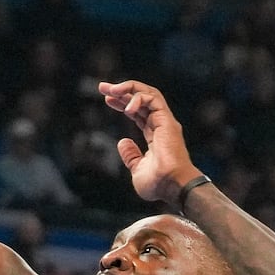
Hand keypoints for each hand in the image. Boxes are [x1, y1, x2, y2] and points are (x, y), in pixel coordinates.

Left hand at [99, 80, 201, 205]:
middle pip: (142, 99)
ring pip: (149, 93)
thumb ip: (131, 156)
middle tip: (102, 87)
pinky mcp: (166, 120)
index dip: (123, 103)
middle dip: (122, 90)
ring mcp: (165, 121)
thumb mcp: (138, 169)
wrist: (172, 186)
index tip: (107, 99)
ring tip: (111, 91)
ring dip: (129, 88)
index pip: (139, 112)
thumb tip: (122, 143)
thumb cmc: (159, 184)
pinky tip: (126, 107)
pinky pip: (153, 99)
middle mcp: (161, 125)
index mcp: (156, 135)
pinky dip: (138, 98)